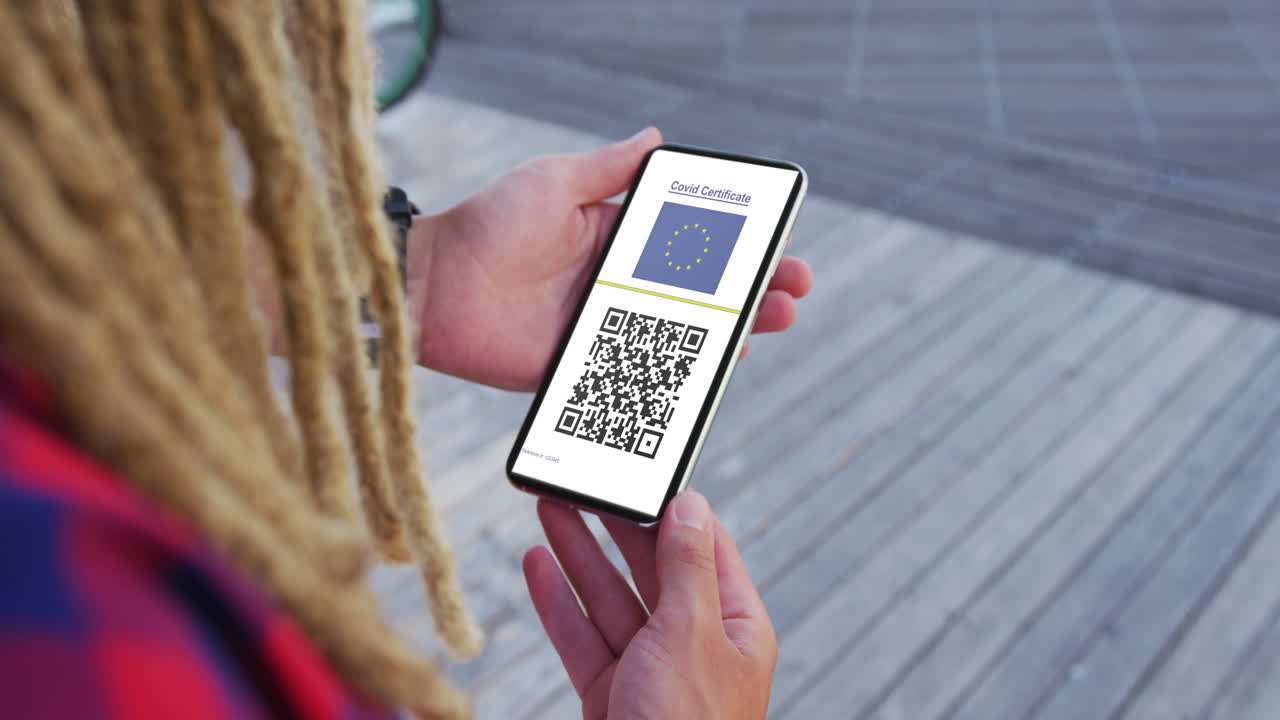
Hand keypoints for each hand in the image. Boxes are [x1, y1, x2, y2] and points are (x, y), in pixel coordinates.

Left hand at [408, 128, 813, 390]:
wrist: (432, 287)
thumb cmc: (489, 224)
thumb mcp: (555, 182)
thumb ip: (609, 168)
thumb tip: (656, 136)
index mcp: (614, 240)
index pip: (691, 246)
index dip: (737, 248)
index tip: (779, 247)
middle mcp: (616, 287)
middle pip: (699, 295)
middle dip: (751, 292)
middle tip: (792, 292)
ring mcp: (603, 330)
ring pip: (680, 337)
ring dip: (730, 333)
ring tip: (769, 324)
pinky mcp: (582, 370)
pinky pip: (637, 378)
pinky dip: (677, 380)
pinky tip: (715, 374)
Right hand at [523, 492, 776, 718]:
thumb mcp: (691, 633)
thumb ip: (686, 566)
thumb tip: (691, 505)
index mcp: (734, 625)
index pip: (705, 546)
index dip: (672, 507)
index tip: (640, 471)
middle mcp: (695, 644)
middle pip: (651, 568)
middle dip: (614, 524)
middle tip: (582, 481)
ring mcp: (651, 671)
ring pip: (611, 599)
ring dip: (579, 553)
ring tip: (549, 507)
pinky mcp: (612, 695)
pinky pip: (583, 638)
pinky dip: (559, 602)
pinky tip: (538, 566)